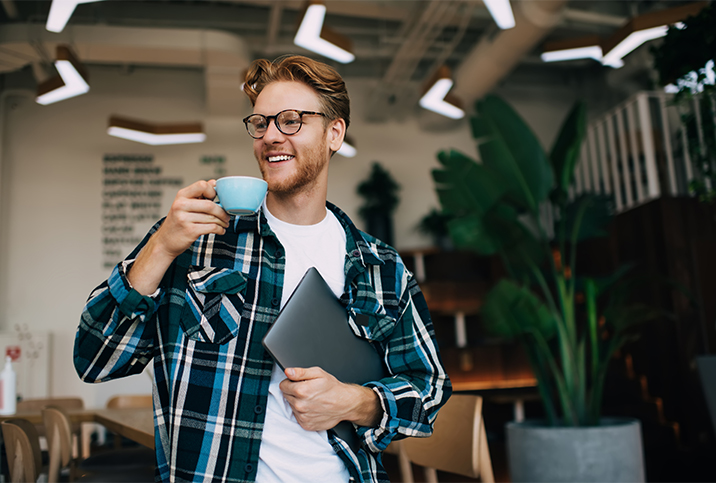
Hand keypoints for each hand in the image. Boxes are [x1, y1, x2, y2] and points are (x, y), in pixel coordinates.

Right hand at [127, 180, 229, 294]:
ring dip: (223, 222)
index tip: (217, 199)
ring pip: (212, 218)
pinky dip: (220, 229)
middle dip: (223, 211)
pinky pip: (212, 228)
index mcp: (181, 196)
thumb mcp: (184, 205)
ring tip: (224, 224)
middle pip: (210, 205)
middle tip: (227, 216)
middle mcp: (181, 205)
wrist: (164, 242)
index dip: (213, 191)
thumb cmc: (177, 222)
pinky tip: (220, 230)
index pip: (202, 185)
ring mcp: (185, 218)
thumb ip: (199, 194)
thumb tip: (214, 182)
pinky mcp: (190, 231)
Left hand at [280, 367, 380, 431]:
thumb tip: (288, 371)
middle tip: (308, 391)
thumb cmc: (332, 388)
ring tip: (312, 399)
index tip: (299, 383)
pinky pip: (297, 416)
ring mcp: (302, 416)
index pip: (283, 386)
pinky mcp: (305, 424)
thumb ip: (300, 372)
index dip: (290, 382)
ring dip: (298, 402)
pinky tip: (312, 408)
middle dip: (294, 392)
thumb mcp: (318, 373)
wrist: (345, 403)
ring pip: (291, 406)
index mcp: (301, 390)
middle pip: (286, 396)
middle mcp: (300, 405)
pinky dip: (303, 412)